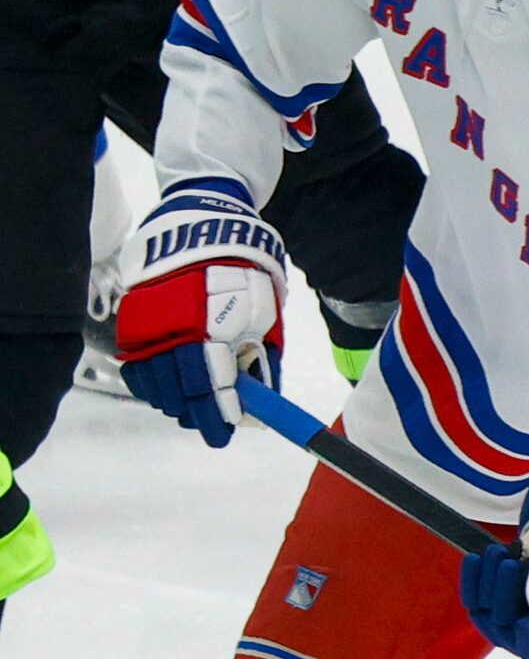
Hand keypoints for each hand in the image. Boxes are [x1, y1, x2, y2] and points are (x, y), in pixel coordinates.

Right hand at [113, 185, 287, 446]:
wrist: (203, 226)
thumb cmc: (246, 272)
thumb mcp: (267, 311)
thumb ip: (265, 356)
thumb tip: (265, 399)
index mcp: (214, 327)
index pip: (212, 386)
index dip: (220, 414)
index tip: (226, 432)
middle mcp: (176, 331)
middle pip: (181, 392)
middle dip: (198, 415)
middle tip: (213, 429)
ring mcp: (149, 328)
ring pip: (154, 385)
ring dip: (175, 404)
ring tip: (193, 411)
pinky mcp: (131, 323)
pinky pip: (137, 369)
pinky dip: (152, 387)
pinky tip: (168, 392)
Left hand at [459, 541, 528, 658]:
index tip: (528, 622)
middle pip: (515, 635)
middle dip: (509, 596)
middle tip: (515, 565)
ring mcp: (513, 631)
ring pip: (491, 617)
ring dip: (492, 582)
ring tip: (504, 551)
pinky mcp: (492, 613)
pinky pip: (475, 603)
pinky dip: (473, 580)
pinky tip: (477, 558)